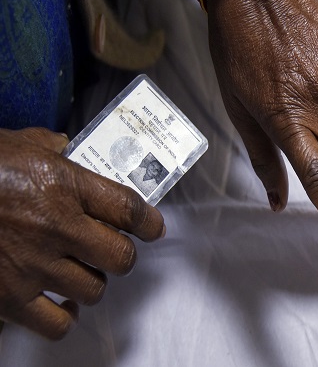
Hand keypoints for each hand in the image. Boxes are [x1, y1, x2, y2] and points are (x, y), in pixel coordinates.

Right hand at [0, 128, 164, 339]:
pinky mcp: (7, 297)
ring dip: (92, 282)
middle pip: (120, 257)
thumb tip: (64, 144)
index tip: (154, 228)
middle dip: (122, 256)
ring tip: (81, 274)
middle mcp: (57, 228)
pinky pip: (55, 324)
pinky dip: (64, 318)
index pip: (129, 209)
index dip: (150, 223)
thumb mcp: (16, 142)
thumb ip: (48, 146)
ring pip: (93, 290)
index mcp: (65, 186)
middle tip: (113, 251)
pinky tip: (61, 305)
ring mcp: (33, 266)